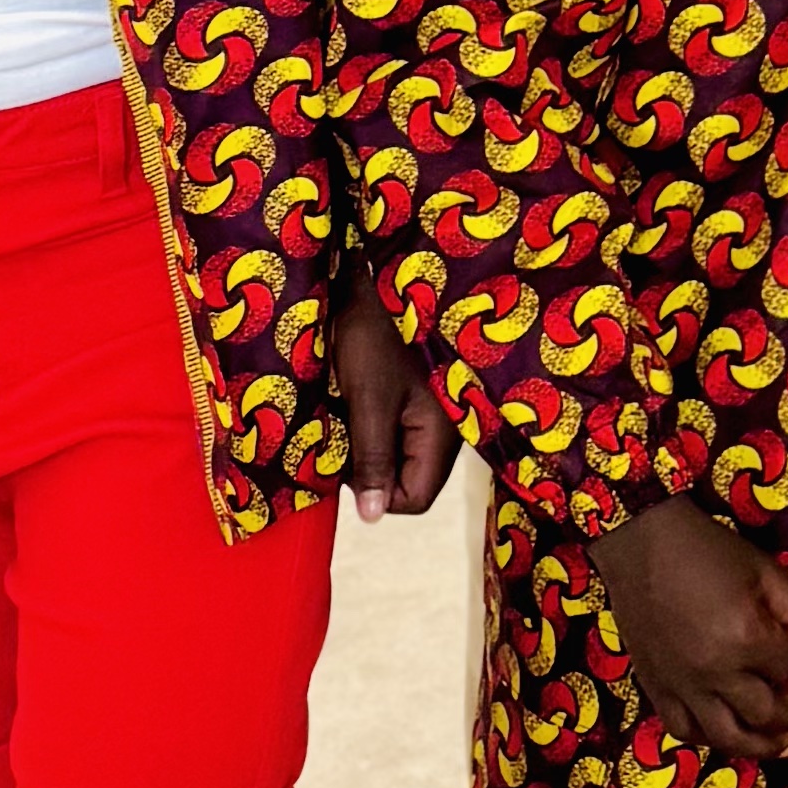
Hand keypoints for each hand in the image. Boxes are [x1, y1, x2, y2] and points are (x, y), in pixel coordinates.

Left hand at [329, 279, 456, 520]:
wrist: (384, 270)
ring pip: (398, 453)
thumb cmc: (379, 332)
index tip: (346, 460)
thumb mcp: (368, 397)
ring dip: (367, 441)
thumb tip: (372, 517)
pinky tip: (354, 393)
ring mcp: (436, 411)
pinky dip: (372, 420)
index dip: (374, 493)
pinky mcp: (423, 394)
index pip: (414, 500)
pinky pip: (396, 428)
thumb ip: (373, 459)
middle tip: (342, 430)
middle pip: (408, 479)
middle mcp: (445, 429)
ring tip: (346, 406)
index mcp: (440, 434)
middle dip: (368, 465)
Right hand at [593, 499, 787, 764]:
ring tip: (779, 746)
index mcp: (746, 639)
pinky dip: (708, 740)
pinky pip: (684, 731)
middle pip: (763, 715)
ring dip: (758, 747)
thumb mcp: (765, 571)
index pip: (786, 669)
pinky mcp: (656, 689)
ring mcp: (682, 687)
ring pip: (725, 738)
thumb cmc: (709, 552)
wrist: (642, 544)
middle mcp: (714, 673)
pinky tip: (724, 733)